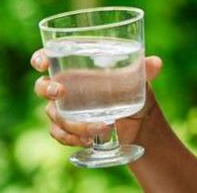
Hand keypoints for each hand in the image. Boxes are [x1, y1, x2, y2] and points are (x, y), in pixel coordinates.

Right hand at [30, 48, 162, 147]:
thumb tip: (156, 63)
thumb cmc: (134, 88)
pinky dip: (72, 138)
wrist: (140, 120)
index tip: (43, 63)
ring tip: (103, 127)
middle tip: (60, 92)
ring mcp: (64, 108)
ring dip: (73, 122)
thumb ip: (146, 69)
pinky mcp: (68, 128)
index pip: (49, 57)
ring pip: (54, 114)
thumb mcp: (140, 78)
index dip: (40, 58)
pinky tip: (91, 140)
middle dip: (46, 89)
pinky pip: (59, 134)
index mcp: (77, 65)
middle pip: (41, 86)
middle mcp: (65, 85)